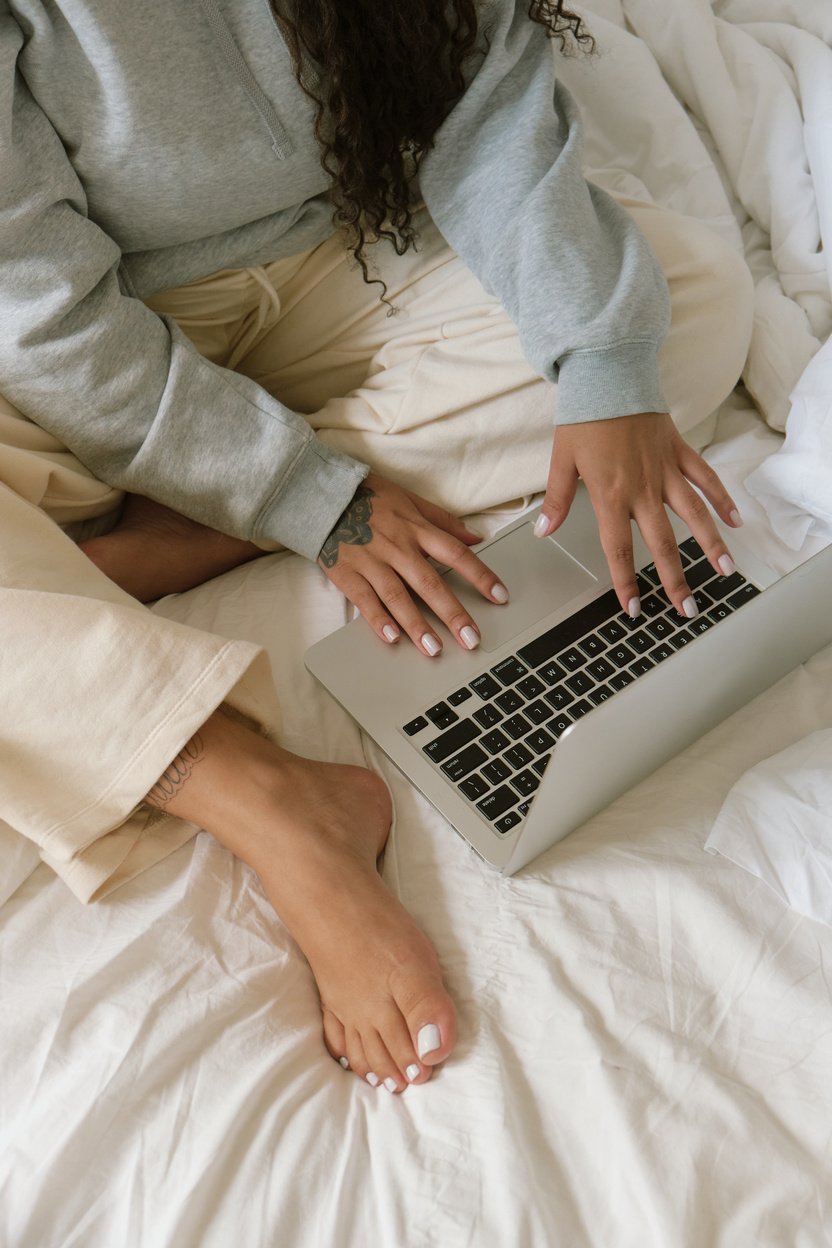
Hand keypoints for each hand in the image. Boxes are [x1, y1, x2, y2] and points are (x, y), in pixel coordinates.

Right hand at [318, 472, 508, 655]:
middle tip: (471, 639)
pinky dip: (378, 620)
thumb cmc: (369, 498)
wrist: (321, 496)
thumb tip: (476, 537)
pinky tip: (392, 638)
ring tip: (434, 650)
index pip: (455, 553)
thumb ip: (443, 521)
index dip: (480, 575)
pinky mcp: (348, 574)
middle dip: (453, 613)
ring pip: (398, 597)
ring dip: (417, 625)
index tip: (499, 596)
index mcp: (415, 529)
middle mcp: (397, 547)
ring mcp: (371, 562)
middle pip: (430, 582)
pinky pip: (365, 600)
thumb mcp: (410, 501)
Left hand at [535, 413, 741, 617]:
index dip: (626, 582)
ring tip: (724, 572)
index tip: (634, 608)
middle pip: (663, 543)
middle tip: (686, 608)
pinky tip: (736, 520)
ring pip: (694, 515)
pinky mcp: (680, 452)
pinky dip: (722, 499)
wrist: (609, 375)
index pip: (620, 550)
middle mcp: (643, 489)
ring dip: (710, 546)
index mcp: (611, 496)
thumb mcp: (561, 460)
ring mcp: (666, 471)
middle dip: (675, 579)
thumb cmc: (584, 417)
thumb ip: (557, 500)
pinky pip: (706, 479)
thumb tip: (544, 532)